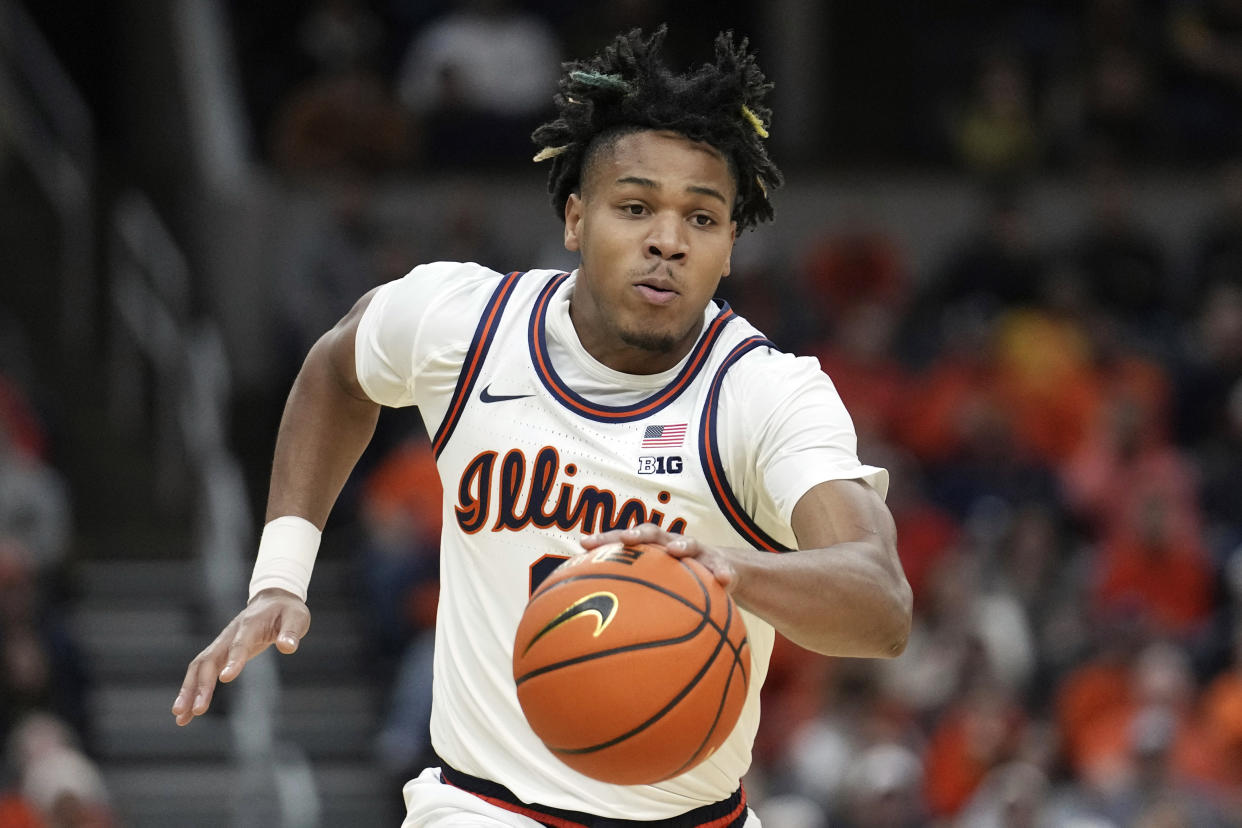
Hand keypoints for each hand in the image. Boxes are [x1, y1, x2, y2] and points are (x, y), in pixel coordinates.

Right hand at [171, 588, 310, 725]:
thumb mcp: (297, 617)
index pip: (239, 644)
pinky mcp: (221, 653)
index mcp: (250, 625)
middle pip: (209, 660)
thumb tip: (287, 647)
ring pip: (199, 667)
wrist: (274, 599)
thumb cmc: (287, 610)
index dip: (233, 660)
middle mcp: (230, 635)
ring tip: (181, 717)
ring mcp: (222, 644)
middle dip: (201, 685)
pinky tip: (187, 712)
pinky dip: (192, 690)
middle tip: (197, 710)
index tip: (226, 678)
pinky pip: (202, 672)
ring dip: (188, 691)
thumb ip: (291, 632)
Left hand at [580, 523, 741, 592]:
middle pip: (652, 533)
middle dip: (638, 534)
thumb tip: (597, 631)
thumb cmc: (680, 584)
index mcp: (651, 550)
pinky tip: (724, 582)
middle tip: (626, 540)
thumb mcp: (658, 591)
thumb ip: (633, 602)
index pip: (624, 540)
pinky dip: (723, 572)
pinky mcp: (720, 564)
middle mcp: (671, 545)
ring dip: (682, 544)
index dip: (604, 540)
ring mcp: (697, 552)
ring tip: (677, 551)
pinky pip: (723, 568)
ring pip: (690, 543)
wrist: (721, 573)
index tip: (584, 544)